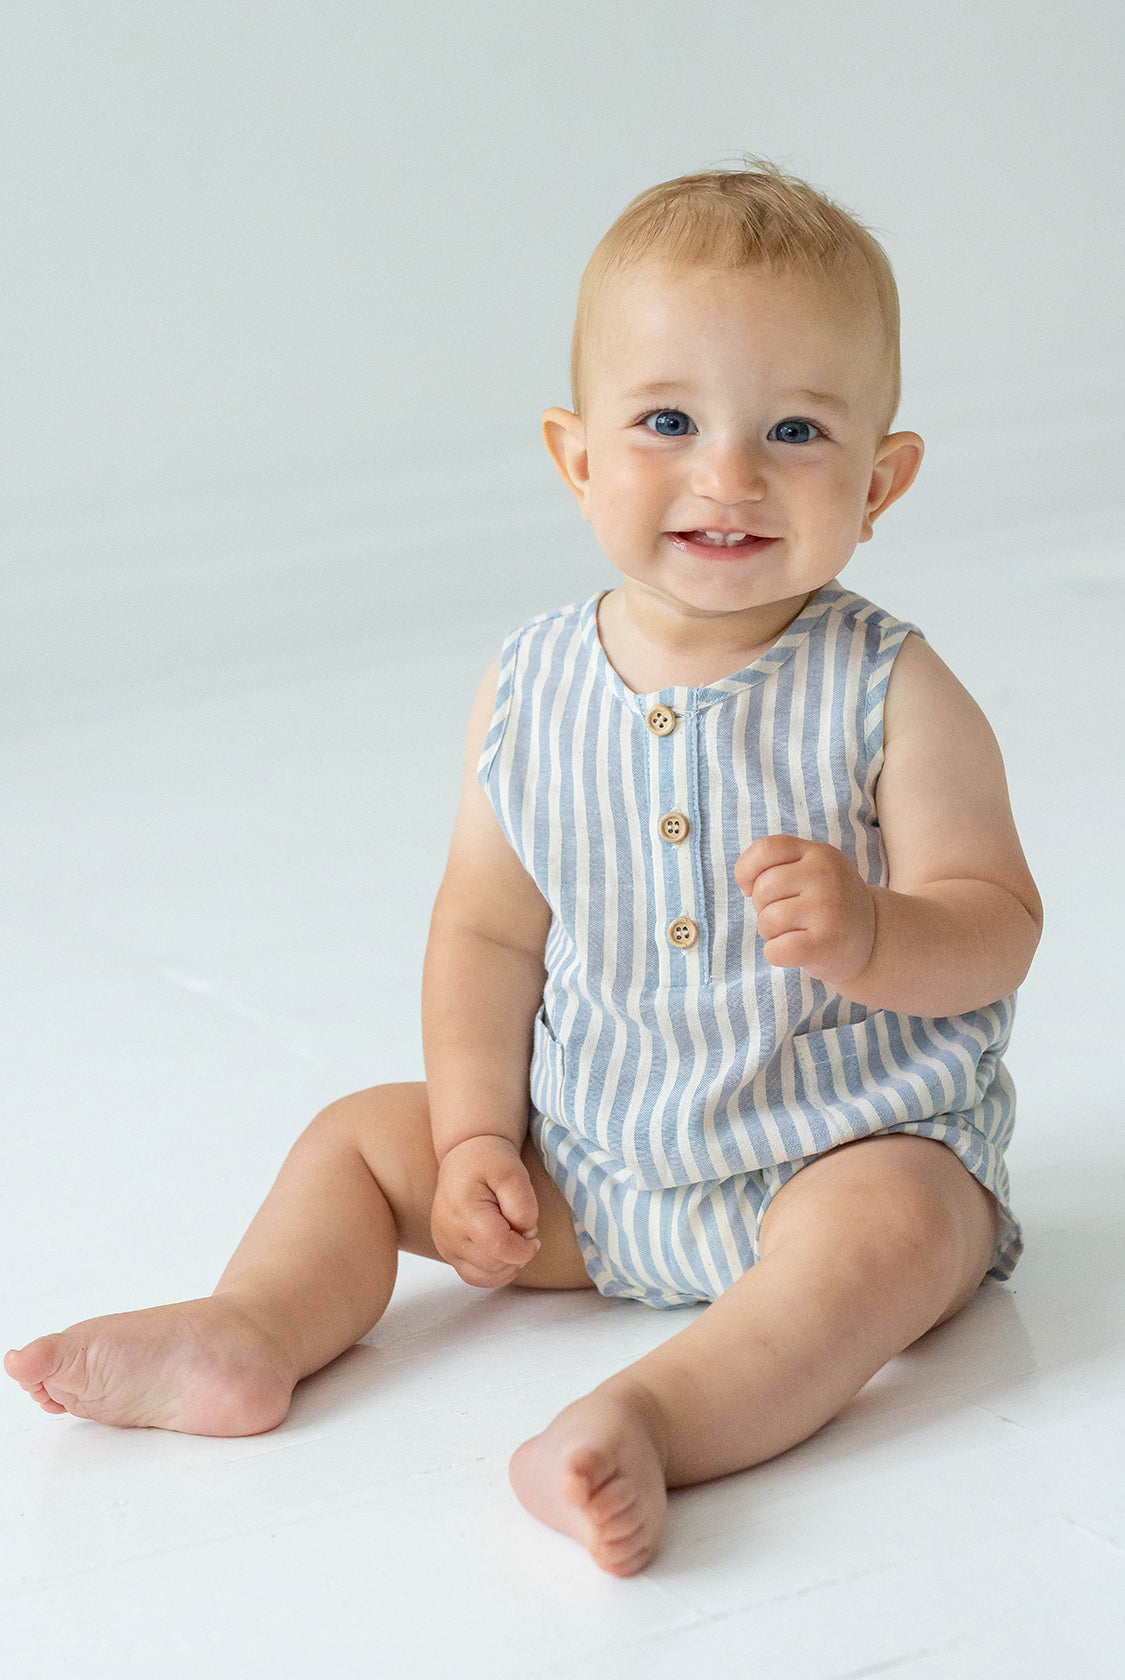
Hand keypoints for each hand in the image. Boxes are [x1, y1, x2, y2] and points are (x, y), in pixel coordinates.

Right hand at [430, 1135, 541, 1287]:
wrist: (464, 1156)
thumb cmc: (489, 1161)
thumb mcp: (513, 1172)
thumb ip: (523, 1205)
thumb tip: (525, 1235)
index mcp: (462, 1211)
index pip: (498, 1247)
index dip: (524, 1248)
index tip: (534, 1236)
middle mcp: (448, 1233)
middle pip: (493, 1264)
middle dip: (516, 1254)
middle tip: (522, 1229)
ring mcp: (444, 1245)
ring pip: (484, 1276)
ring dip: (506, 1264)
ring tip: (512, 1240)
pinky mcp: (447, 1252)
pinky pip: (473, 1276)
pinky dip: (494, 1272)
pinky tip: (504, 1254)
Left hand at [734, 834, 876, 986]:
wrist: (874, 939)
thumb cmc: (828, 904)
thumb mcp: (813, 871)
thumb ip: (778, 865)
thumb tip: (746, 886)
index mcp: (819, 853)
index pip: (767, 849)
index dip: (747, 870)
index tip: (751, 887)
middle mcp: (826, 875)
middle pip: (762, 889)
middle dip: (763, 908)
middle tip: (788, 916)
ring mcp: (828, 908)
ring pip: (767, 920)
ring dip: (771, 933)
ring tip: (795, 933)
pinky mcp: (827, 942)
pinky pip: (776, 949)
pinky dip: (776, 954)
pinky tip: (796, 952)